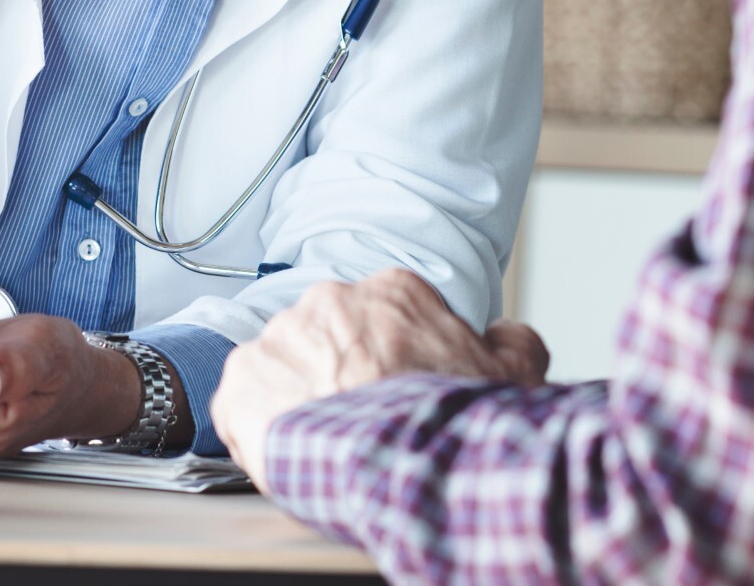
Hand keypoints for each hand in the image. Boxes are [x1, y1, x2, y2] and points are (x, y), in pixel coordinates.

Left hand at [210, 267, 547, 489]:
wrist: (399, 460)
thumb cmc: (450, 419)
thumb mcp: (512, 374)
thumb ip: (513, 341)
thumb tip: (507, 334)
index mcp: (393, 292)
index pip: (384, 317)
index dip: (391, 358)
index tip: (397, 387)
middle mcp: (332, 301)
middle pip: (331, 337)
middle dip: (341, 373)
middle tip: (361, 418)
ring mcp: (282, 337)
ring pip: (285, 367)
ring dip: (299, 398)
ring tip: (324, 442)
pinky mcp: (242, 381)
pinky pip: (240, 403)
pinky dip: (256, 427)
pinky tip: (285, 452)